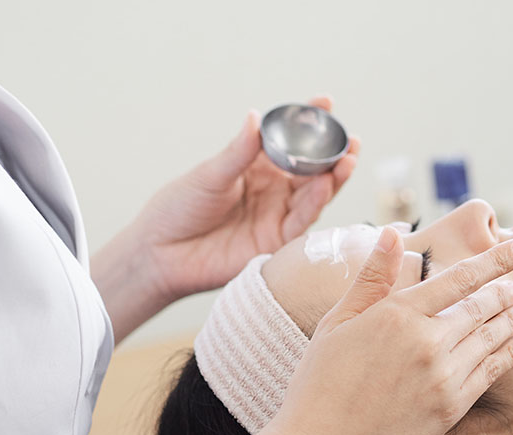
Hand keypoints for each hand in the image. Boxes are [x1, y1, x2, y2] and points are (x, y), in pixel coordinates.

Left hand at [134, 96, 359, 301]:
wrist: (161, 254)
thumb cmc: (179, 209)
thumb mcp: (210, 175)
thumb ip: (239, 152)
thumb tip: (256, 117)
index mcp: (257, 167)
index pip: (290, 140)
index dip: (309, 122)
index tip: (326, 103)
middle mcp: (274, 190)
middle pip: (312, 170)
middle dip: (334, 154)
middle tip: (351, 139)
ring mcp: (277, 215)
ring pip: (315, 195)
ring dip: (333, 178)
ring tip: (347, 160)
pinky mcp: (276, 242)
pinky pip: (301, 221)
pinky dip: (315, 204)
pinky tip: (324, 186)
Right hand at [267, 228, 512, 434]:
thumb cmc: (319, 384)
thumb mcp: (338, 322)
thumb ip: (372, 278)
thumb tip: (393, 234)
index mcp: (397, 313)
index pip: (459, 277)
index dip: (496, 259)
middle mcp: (427, 341)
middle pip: (482, 307)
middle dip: (508, 291)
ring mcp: (443, 376)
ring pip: (492, 338)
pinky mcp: (451, 407)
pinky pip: (492, 372)